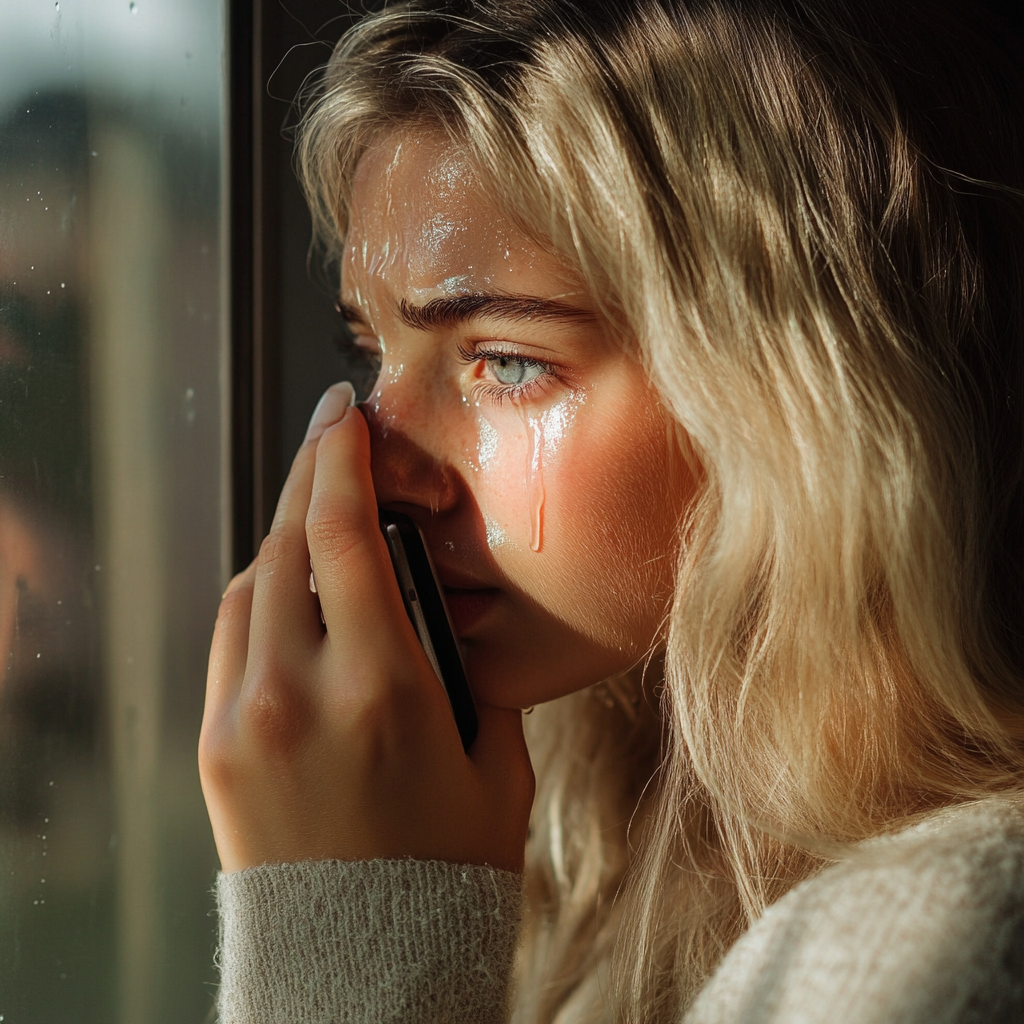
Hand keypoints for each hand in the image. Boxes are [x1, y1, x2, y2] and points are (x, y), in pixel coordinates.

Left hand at [199, 383, 534, 872]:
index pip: (345, 537)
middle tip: (330, 443)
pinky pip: (230, 641)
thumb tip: (435, 616)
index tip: (343, 416)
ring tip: (316, 523)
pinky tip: (290, 597)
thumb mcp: (493, 763)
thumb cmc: (447, 872)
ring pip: (249, 586)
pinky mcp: (218, 750)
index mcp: (385, 688)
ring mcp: (246, 720)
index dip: (341, 461)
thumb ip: (466, 678)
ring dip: (283, 540)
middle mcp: (302, 692)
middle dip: (308, 481)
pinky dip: (258, 600)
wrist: (366, 969)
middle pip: (286, 545)